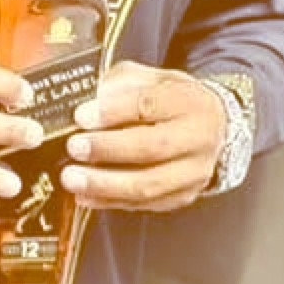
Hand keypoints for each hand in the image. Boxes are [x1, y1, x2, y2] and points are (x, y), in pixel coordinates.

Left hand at [60, 61, 227, 213]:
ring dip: (104, 184)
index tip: (81, 116)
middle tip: (74, 148)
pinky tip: (86, 195)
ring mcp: (193, 173)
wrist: (211, 128)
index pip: (149, 105)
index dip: (112, 112)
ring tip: (72, 179)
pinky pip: (144, 204)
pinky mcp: (182, 196)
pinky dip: (110, 201)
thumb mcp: (151, 79)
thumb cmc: (174, 102)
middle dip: (107, 149)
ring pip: (148, 185)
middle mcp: (198, 139)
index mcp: (189, 101)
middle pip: (151, 147)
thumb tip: (90, 104)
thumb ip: (121, 84)